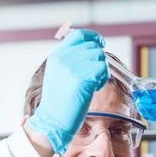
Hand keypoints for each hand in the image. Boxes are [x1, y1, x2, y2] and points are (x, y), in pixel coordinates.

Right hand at [25, 29, 108, 155]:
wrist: (52, 121)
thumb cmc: (58, 102)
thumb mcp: (59, 74)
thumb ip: (71, 60)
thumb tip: (91, 49)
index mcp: (57, 56)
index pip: (79, 35)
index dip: (93, 37)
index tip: (100, 44)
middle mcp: (64, 58)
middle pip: (93, 47)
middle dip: (99, 60)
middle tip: (94, 76)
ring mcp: (73, 67)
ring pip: (100, 58)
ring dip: (102, 71)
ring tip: (93, 84)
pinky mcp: (82, 78)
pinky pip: (103, 70)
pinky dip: (103, 79)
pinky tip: (94, 88)